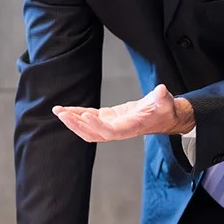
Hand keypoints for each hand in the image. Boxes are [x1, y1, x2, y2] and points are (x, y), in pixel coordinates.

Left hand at [52, 84, 194, 141]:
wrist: (162, 116)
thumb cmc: (164, 110)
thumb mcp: (165, 102)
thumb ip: (162, 98)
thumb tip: (161, 90)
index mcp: (130, 128)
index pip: (110, 131)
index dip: (97, 126)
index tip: (84, 115)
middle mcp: (118, 130)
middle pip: (93, 133)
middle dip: (76, 125)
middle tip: (62, 114)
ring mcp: (111, 125)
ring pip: (88, 128)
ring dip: (73, 121)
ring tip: (58, 111)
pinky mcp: (108, 118)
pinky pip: (89, 118)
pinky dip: (77, 114)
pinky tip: (65, 109)